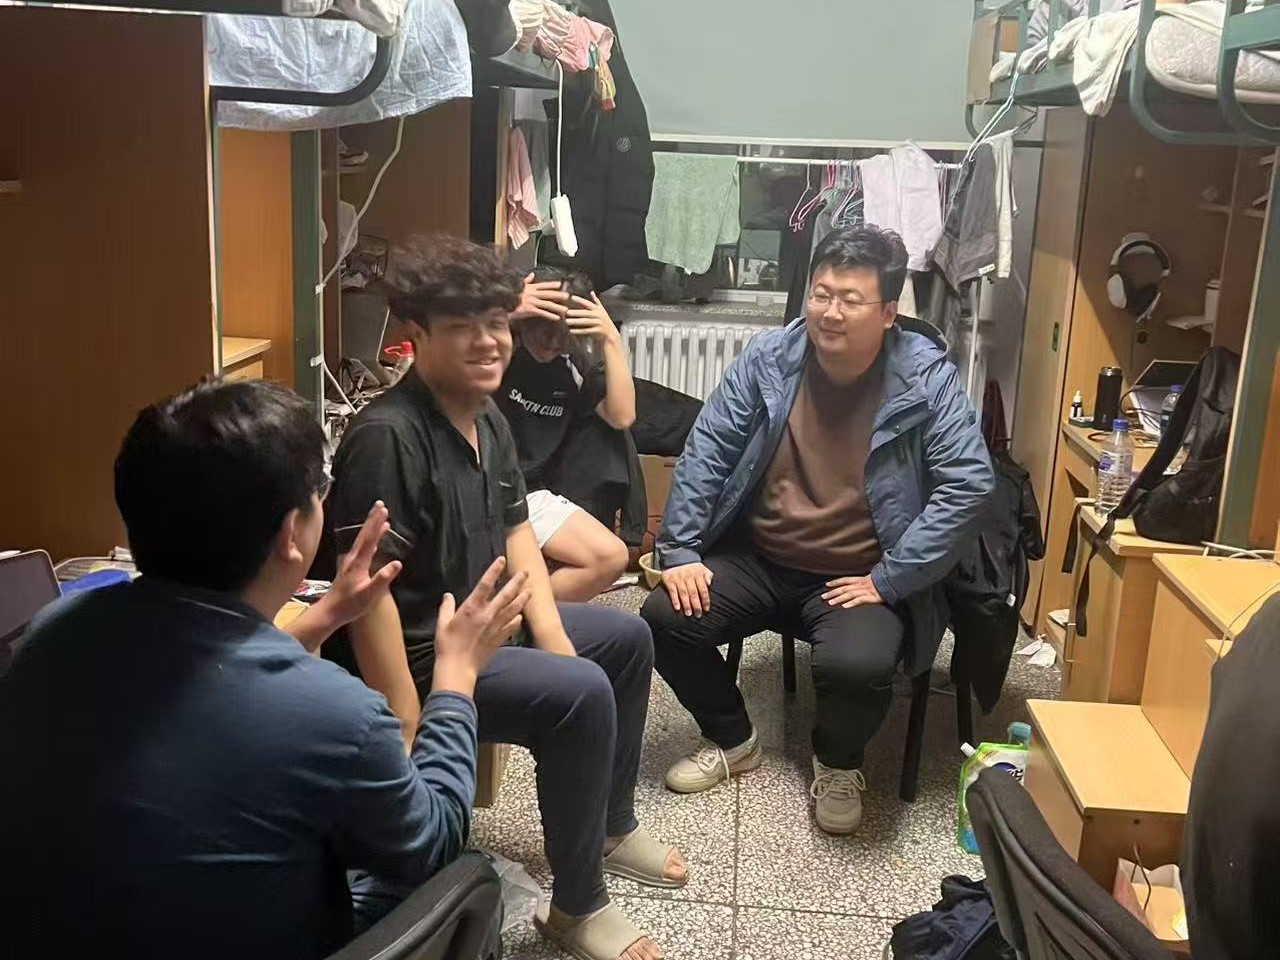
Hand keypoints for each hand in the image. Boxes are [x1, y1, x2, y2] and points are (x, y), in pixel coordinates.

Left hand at [320, 501, 402, 627]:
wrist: (330, 612)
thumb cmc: (350, 605)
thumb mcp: (369, 594)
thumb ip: (382, 578)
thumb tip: (397, 563)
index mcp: (358, 563)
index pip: (369, 539)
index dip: (376, 524)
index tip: (383, 510)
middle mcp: (353, 559)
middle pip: (364, 535)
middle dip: (373, 520)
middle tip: (380, 505)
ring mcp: (350, 563)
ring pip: (362, 541)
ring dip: (371, 529)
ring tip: (380, 519)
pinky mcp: (350, 568)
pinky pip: (362, 549)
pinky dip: (369, 541)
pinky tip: (374, 541)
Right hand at [433, 558, 530, 688]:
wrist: (458, 668)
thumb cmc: (447, 645)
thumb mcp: (442, 624)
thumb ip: (446, 608)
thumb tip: (448, 596)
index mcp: (472, 608)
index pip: (485, 584)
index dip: (494, 571)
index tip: (502, 560)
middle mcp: (487, 615)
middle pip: (506, 594)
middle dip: (516, 582)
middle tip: (526, 572)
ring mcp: (495, 627)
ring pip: (513, 609)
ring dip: (522, 599)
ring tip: (530, 591)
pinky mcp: (499, 639)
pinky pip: (511, 627)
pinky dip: (516, 620)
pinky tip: (520, 616)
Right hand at [513, 274, 570, 320]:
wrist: (501, 303)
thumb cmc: (509, 296)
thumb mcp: (517, 286)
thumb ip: (526, 280)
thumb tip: (532, 274)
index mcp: (529, 288)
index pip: (543, 285)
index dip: (551, 284)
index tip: (560, 284)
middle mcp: (531, 294)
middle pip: (548, 294)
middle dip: (558, 295)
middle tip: (567, 296)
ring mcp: (531, 302)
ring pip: (547, 303)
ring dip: (557, 307)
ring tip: (565, 310)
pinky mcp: (529, 310)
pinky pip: (542, 312)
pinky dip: (550, 315)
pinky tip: (556, 318)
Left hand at [565, 293, 620, 345]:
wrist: (611, 333)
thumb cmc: (604, 320)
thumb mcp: (602, 310)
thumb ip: (596, 301)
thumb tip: (592, 292)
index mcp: (598, 309)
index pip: (588, 303)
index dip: (580, 300)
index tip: (572, 297)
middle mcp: (598, 315)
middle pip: (585, 313)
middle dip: (576, 312)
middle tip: (567, 312)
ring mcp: (598, 323)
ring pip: (585, 322)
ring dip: (576, 322)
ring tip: (567, 321)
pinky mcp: (598, 331)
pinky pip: (587, 331)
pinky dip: (579, 331)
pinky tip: (571, 331)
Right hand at [662, 561, 713, 617]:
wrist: (675, 557)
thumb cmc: (691, 567)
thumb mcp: (702, 568)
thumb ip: (708, 575)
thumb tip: (709, 583)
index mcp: (698, 574)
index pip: (703, 589)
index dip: (705, 600)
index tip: (706, 609)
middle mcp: (688, 576)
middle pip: (693, 593)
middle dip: (696, 605)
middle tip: (698, 615)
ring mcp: (678, 578)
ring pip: (684, 593)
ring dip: (686, 605)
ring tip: (689, 614)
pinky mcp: (669, 580)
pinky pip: (672, 591)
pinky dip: (675, 600)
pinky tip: (677, 608)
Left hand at [821, 576, 882, 608]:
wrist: (895, 581)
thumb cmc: (885, 581)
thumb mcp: (873, 579)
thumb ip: (865, 581)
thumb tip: (858, 583)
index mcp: (861, 579)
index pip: (845, 580)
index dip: (836, 582)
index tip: (827, 584)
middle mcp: (861, 585)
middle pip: (844, 588)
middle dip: (833, 592)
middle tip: (823, 597)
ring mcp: (866, 591)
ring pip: (849, 594)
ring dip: (839, 598)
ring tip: (830, 603)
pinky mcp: (872, 597)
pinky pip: (860, 600)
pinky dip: (852, 603)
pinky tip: (845, 606)